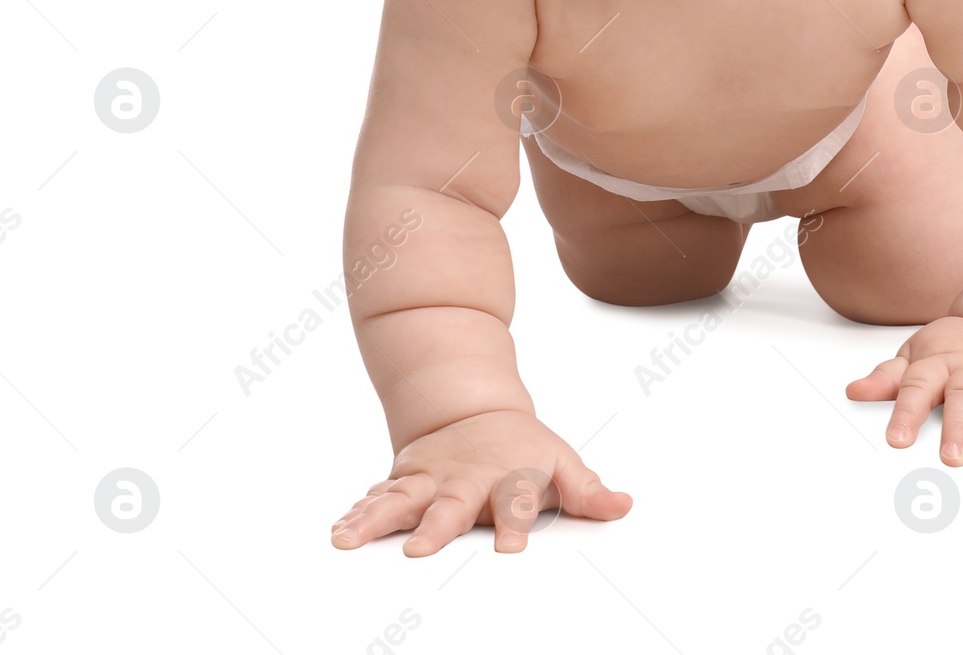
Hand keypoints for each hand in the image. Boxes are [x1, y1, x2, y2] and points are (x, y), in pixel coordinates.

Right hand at [330, 409, 630, 554]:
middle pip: (451, 504)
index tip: (510, 548)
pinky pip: (377, 499)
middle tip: (420, 551)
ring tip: (349, 540)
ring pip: (400, 499)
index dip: (514, 523)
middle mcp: (464, 480)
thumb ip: (587, 491)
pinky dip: (357, 514)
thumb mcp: (559, 462)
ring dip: (376, 519)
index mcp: (506, 478)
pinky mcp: (403, 481)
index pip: (514, 502)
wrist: (473, 411)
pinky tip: (339, 531)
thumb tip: (623, 507)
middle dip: (436, 526)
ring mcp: (430, 480)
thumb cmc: (521, 449)